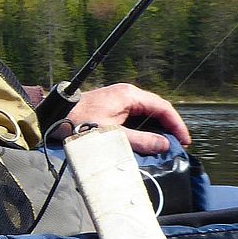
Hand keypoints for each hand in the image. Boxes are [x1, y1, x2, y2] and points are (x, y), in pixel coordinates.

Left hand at [59, 82, 191, 155]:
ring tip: (165, 145)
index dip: (176, 124)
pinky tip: (147, 140)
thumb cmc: (78, 123)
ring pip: (146, 112)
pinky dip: (144, 127)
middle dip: (169, 126)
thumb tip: (164, 144)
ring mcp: (119, 98)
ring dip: (157, 127)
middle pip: (156, 109)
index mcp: (129, 95)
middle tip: (178, 145)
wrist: (53, 117)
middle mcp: (127, 93)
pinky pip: (135, 115)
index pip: (162, 107)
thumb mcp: (112, 135)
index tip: (184, 141)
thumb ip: (140, 140)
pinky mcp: (112, 106)